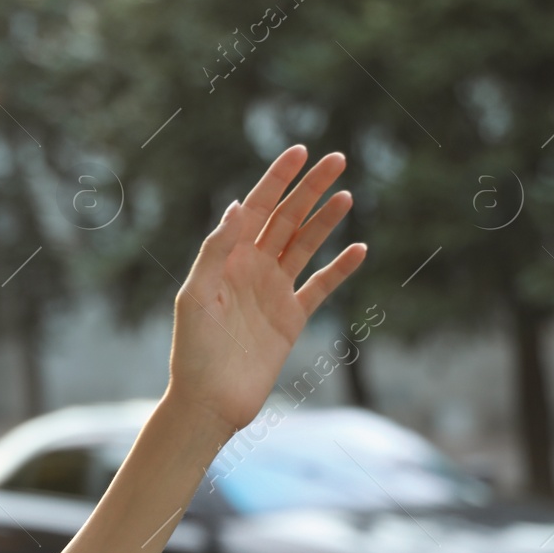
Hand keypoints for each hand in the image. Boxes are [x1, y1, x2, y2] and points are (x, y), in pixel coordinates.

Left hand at [166, 144, 365, 435]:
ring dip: (326, 220)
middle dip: (310, 188)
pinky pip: (321, 287)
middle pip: (286, 219)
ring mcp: (273, 292)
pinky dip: (340, 269)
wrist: (209, 402)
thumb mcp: (195, 296)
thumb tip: (240, 205)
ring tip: (347, 194)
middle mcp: (251, 269)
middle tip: (337, 159)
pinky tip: (360, 248)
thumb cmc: (193, 351)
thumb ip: (216, 250)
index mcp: (226, 258)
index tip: (301, 150)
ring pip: (305, 246)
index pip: (257, 207)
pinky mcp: (291, 319)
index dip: (278, 178)